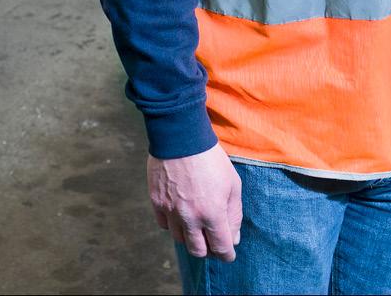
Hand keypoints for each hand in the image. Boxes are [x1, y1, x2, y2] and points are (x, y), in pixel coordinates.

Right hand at [147, 143, 241, 260]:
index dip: (227, 254)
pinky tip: (180, 214)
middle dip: (209, 249)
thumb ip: (234, 214)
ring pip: (180, 240)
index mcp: (212, 213)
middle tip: (212, 240)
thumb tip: (233, 238)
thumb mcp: (233, 183)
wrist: (181, 137)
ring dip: (190, 236)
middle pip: (198, 251)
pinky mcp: (156, 202)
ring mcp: (171, 211)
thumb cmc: (211, 158)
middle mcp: (190, 218)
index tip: (228, 252)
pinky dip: (173, 224)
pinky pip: (165, 225)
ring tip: (196, 224)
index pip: (221, 249)